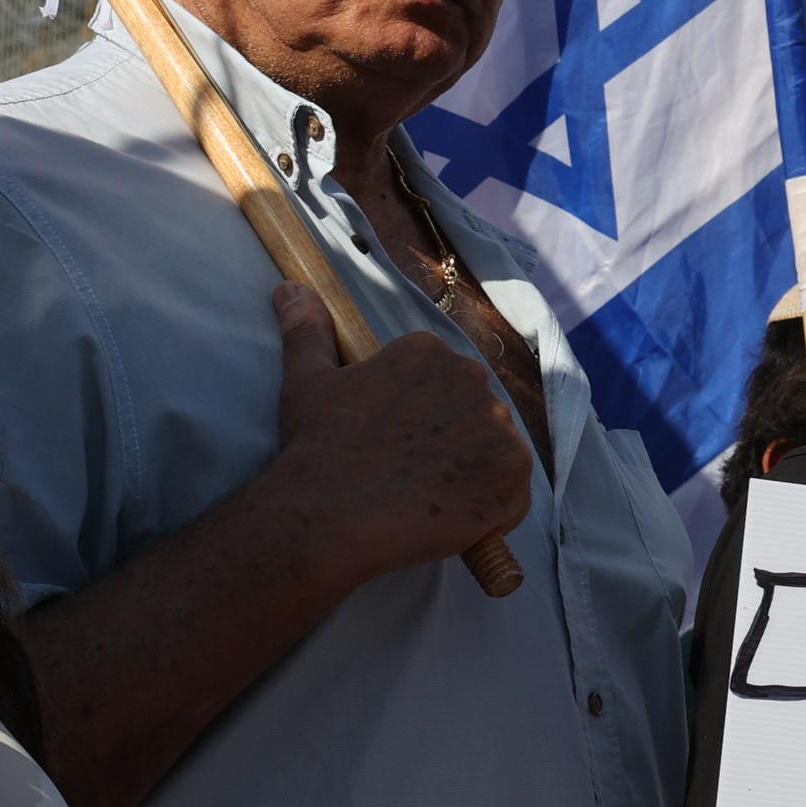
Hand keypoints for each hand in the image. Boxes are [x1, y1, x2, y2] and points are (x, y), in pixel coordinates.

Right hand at [263, 280, 530, 584]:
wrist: (331, 512)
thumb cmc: (318, 446)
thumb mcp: (308, 381)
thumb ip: (308, 331)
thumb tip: (291, 289)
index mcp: (430, 352)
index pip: (442, 385)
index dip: (421, 419)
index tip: (395, 440)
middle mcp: (475, 380)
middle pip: (474, 415)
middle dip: (451, 442)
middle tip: (411, 470)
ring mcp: (500, 429)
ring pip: (494, 454)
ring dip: (472, 475)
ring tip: (428, 495)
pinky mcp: (514, 477)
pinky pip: (511, 495)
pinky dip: (490, 510)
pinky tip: (451, 517)